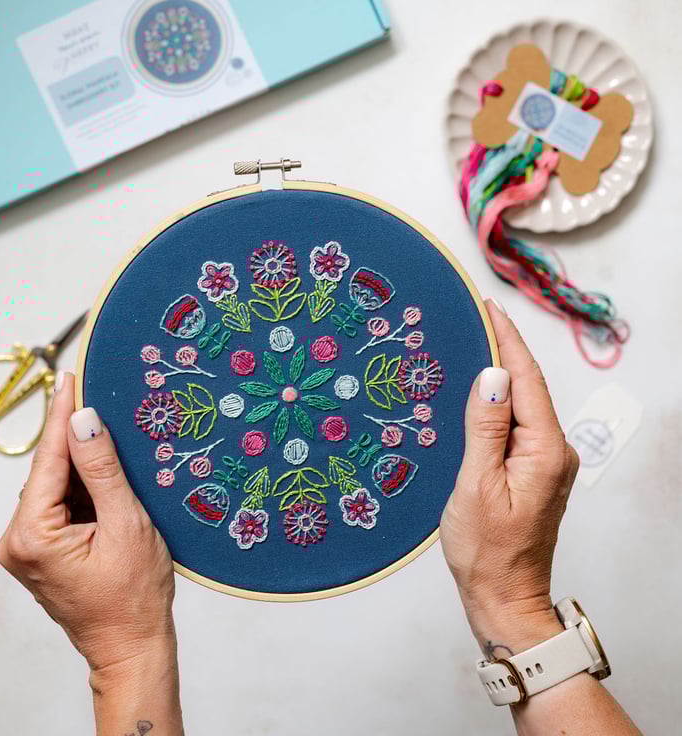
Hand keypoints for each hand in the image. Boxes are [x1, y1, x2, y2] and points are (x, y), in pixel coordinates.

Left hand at [0, 372, 175, 675]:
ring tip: (114, 435)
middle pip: (49, 470)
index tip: (71, 376)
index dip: (62, 414)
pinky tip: (108, 472)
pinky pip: (61, 503)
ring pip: (56, 485)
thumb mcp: (126, 524)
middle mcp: (18, 540)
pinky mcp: (41, 549)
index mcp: (32, 535)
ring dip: (84, 463)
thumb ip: (103, 470)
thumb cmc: (134, 596)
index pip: (49, 459)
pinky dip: (84, 486)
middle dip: (76, 437)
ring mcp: (27, 546)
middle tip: (101, 396)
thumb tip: (84, 420)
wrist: (132, 644)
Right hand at [440, 300, 579, 655]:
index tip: (488, 307)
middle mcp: (553, 451)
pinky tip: (477, 392)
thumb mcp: (477, 485)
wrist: (503, 596)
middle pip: (528, 387)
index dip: (507, 340)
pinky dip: (497, 402)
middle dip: (503, 348)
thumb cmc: (487, 550)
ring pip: (522, 404)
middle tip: (474, 316)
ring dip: (500, 374)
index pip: (527, 380)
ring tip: (471, 344)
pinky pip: (516, 424)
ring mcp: (545, 461)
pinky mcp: (532, 470)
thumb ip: (486, 428)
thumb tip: (492, 376)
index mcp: (544, 451)